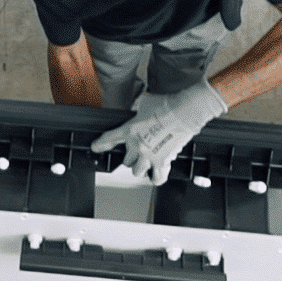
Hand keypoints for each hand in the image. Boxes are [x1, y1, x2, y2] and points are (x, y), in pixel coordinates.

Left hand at [90, 79, 227, 184]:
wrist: (184, 112)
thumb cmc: (167, 105)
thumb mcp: (145, 102)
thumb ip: (139, 109)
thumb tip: (142, 109)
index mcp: (130, 130)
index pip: (109, 139)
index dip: (100, 144)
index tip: (96, 147)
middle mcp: (137, 146)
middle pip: (125, 161)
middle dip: (129, 157)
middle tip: (135, 154)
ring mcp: (149, 156)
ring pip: (137, 172)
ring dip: (140, 168)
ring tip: (145, 164)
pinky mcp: (163, 162)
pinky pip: (157, 178)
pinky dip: (156, 178)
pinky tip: (156, 176)